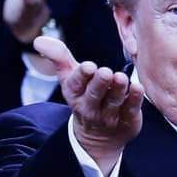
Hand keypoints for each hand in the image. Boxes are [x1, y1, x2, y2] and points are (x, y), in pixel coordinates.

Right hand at [34, 37, 143, 175]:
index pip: (76, 84)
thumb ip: (58, 57)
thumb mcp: (69, 77)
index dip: (82, 75)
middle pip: (94, 95)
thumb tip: (38, 40)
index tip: (88, 66)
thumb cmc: (84, 95)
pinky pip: (130, 110)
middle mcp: (89, 107)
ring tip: (121, 78)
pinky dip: (135, 99)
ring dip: (118, 90)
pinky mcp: (126, 121)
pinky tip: (138, 87)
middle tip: (104, 72)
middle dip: (99, 83)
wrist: (98, 137)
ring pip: (113, 102)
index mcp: (74, 94)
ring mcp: (108, 116)